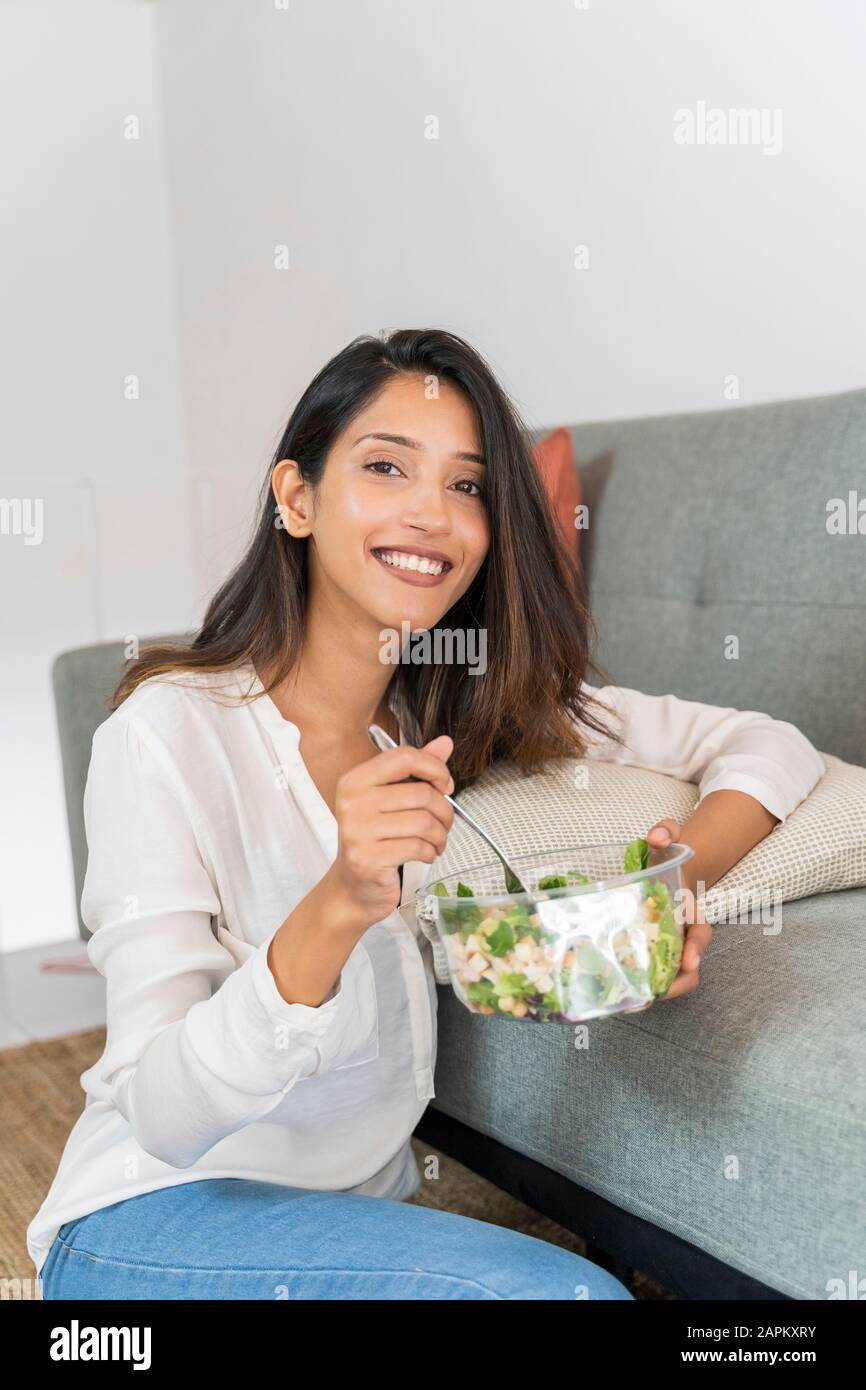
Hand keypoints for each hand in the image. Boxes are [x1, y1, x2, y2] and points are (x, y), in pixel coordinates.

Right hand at [329, 735, 455, 926]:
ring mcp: (358, 832)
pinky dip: (431, 852)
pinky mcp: (369, 859)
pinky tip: (425, 854)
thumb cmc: (374, 840)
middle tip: (445, 822)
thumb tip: (445, 743)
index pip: (404, 757)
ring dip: (440, 835)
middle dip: (444, 810)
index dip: (434, 768)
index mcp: (355, 780)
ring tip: (436, 841)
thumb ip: (417, 770)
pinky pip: (418, 847)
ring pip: (424, 822)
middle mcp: (352, 802)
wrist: (353, 887)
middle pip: (421, 793)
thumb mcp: (392, 799)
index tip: (445, 784)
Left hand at [645, 818, 712, 1001]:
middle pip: (689, 967)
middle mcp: (682, 932)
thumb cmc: (667, 852)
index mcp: (691, 910)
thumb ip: (667, 831)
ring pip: (671, 975)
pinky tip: (622, 990)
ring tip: (635, 998)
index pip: (700, 934)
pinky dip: (641, 981)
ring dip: (658, 988)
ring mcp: (667, 943)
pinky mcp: (650, 947)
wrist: (667, 863)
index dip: (696, 949)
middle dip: (679, 982)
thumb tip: (657, 838)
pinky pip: (650, 969)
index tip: (690, 961)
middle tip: (659, 991)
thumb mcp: (671, 834)